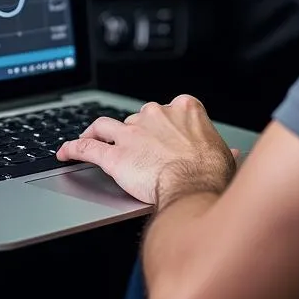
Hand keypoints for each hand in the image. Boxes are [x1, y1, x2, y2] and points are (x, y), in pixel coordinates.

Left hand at [56, 95, 238, 206]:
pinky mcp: (115, 154)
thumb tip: (232, 153)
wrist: (194, 190)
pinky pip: (87, 148)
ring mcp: (132, 133)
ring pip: (106, 126)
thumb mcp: (224, 157)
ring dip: (96, 133)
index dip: (160, 124)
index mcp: (183, 109)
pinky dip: (74, 148)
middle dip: (133, 134)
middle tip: (132, 152)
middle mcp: (154, 114)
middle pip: (136, 119)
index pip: (166, 109)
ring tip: (88, 139)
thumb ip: (221, 150)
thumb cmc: (211, 176)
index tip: (160, 135)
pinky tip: (65, 152)